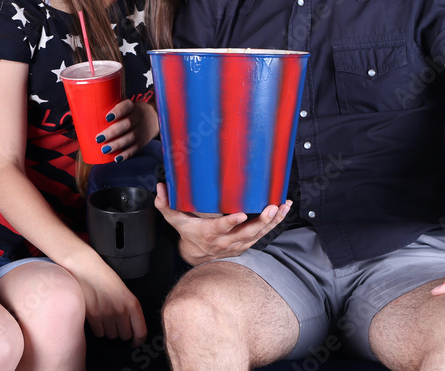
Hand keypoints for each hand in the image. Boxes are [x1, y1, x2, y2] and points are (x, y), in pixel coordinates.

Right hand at [67, 252, 146, 346]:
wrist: (87, 269)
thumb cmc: (106, 279)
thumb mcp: (125, 292)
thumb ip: (130, 310)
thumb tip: (133, 329)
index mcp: (133, 304)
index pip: (141, 332)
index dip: (138, 340)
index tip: (134, 342)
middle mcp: (121, 311)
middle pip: (124, 336)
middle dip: (120, 331)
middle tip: (115, 321)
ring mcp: (107, 314)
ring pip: (111, 335)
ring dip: (108, 330)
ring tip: (105, 315)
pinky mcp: (93, 317)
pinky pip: (99, 333)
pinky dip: (97, 328)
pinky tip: (96, 316)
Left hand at [97, 100, 158, 160]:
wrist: (153, 118)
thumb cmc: (129, 112)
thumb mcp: (124, 106)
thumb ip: (108, 110)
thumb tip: (79, 115)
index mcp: (132, 106)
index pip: (126, 106)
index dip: (117, 111)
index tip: (106, 117)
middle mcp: (138, 117)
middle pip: (127, 124)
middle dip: (113, 132)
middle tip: (99, 138)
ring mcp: (141, 130)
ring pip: (130, 138)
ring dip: (117, 144)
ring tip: (104, 149)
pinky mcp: (142, 142)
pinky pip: (135, 149)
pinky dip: (126, 154)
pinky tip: (117, 158)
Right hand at [154, 182, 291, 264]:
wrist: (198, 256)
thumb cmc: (188, 234)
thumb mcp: (175, 221)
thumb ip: (166, 205)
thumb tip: (160, 188)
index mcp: (209, 233)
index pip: (220, 228)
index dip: (230, 222)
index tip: (240, 214)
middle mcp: (226, 240)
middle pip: (246, 232)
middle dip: (260, 221)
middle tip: (270, 207)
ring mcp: (238, 243)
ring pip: (259, 233)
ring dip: (273, 220)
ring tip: (283, 206)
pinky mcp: (247, 243)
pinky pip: (264, 233)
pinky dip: (275, 222)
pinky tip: (284, 210)